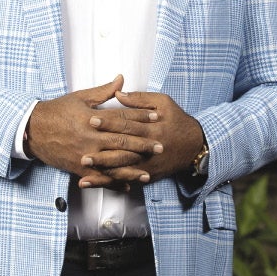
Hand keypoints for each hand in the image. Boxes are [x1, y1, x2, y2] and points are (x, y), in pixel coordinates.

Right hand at [25, 75, 162, 189]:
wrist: (32, 130)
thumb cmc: (57, 111)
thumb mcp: (80, 98)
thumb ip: (103, 91)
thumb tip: (121, 80)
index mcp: (92, 118)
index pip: (122, 117)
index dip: (141, 116)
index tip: (157, 117)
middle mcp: (90, 138)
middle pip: (122, 141)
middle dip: (143, 144)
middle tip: (160, 146)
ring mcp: (85, 155)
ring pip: (114, 163)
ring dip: (133, 167)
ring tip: (149, 170)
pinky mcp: (79, 169)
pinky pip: (100, 178)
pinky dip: (114, 182)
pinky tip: (128, 184)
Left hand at [81, 88, 204, 186]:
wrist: (195, 145)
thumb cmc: (177, 120)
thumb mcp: (163, 103)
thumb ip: (140, 99)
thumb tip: (118, 93)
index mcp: (153, 128)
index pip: (127, 124)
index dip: (109, 122)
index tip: (91, 119)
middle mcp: (150, 148)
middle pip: (122, 148)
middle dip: (101, 149)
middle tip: (81, 148)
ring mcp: (148, 164)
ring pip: (122, 168)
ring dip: (102, 168)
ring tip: (83, 166)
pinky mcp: (147, 175)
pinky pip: (126, 180)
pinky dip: (108, 182)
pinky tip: (92, 182)